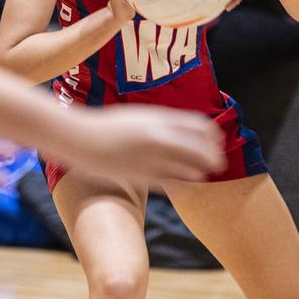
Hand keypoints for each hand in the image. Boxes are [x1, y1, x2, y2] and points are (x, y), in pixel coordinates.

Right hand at [64, 105, 222, 184]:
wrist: (80, 138)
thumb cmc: (109, 124)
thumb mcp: (139, 116)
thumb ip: (162, 122)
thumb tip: (186, 130)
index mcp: (159, 118)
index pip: (200, 125)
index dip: (213, 134)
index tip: (217, 140)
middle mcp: (159, 137)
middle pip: (201, 149)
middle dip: (214, 156)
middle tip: (218, 163)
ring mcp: (151, 157)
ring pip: (191, 168)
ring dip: (200, 171)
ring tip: (202, 172)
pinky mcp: (142, 176)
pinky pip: (173, 182)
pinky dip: (184, 181)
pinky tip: (186, 181)